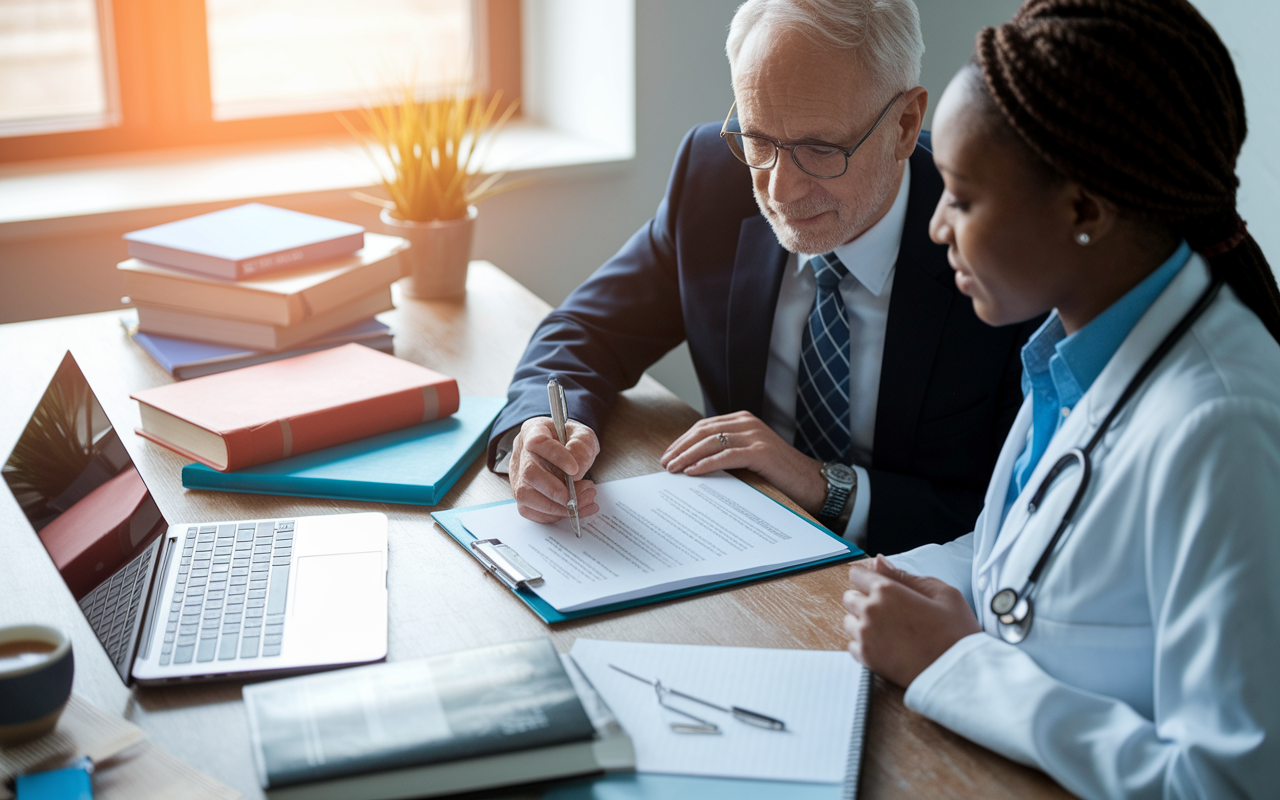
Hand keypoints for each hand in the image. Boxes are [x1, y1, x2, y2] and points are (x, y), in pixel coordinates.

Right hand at [509, 416, 600, 523]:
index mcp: (533, 431)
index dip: (556, 456)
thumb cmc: (570, 441)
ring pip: (525, 495)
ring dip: (556, 506)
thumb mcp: (583, 436)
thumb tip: (576, 473)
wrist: (566, 449)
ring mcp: (518, 477)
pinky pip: (530, 510)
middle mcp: (520, 454)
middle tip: (580, 494)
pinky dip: (553, 515)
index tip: (575, 469)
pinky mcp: (522, 495)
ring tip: (581, 503)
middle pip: (528, 473)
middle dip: (556, 490)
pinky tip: (574, 511)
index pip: (537, 442)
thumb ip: (582, 448)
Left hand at [659, 411, 826, 514]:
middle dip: (680, 448)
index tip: (668, 455)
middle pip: (703, 432)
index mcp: (743, 421)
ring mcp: (755, 436)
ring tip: (672, 469)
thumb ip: (727, 452)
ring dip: (687, 456)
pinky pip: (726, 456)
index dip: (683, 440)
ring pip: (711, 442)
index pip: (704, 426)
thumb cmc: (778, 473)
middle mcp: (748, 423)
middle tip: (665, 463)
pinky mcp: (760, 452)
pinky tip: (692, 472)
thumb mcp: (748, 457)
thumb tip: (693, 464)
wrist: (811, 482)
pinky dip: (706, 463)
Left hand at [843, 555, 981, 686]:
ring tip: (890, 630)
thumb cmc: (956, 632)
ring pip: (849, 621)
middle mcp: (871, 611)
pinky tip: (886, 645)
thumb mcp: (941, 593)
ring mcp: (866, 636)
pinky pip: (852, 645)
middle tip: (890, 610)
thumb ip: (905, 576)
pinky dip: (865, 644)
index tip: (877, 584)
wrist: (960, 673)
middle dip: (864, 599)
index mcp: (887, 591)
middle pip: (849, 597)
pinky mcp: (866, 659)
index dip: (868, 577)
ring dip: (863, 622)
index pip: (858, 574)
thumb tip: (880, 561)